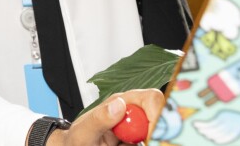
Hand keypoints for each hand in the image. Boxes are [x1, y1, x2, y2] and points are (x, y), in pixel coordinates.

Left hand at [47, 90, 163, 145]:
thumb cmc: (76, 140)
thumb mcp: (83, 132)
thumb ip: (99, 118)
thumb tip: (119, 105)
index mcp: (122, 103)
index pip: (152, 99)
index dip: (157, 115)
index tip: (150, 136)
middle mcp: (134, 115)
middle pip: (163, 119)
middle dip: (157, 134)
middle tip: (140, 144)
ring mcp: (139, 132)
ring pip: (158, 137)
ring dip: (149, 141)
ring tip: (121, 145)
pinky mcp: (139, 143)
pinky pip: (151, 143)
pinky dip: (145, 144)